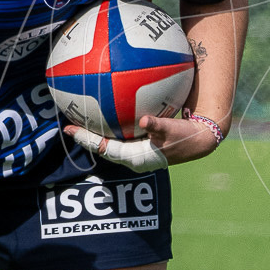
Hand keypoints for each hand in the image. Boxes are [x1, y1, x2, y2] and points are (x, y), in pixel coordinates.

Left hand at [66, 112, 223, 170]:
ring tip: (81, 118)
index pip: (103, 149)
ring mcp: (135, 152)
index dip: (86, 139)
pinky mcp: (140, 144)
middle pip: (101, 147)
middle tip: (69, 123)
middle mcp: (132, 157)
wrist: (200, 140)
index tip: (69, 128)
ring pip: (109, 142)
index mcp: (136, 158)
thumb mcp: (173, 131)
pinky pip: (120, 135)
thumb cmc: (186, 137)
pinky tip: (106, 111)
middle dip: (85, 136)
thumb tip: (144, 120)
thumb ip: (158, 126)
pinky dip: (111, 125)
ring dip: (96, 132)